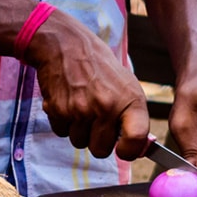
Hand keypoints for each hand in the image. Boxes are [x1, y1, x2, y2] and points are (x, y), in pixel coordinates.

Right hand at [26, 10, 151, 161]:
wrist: (65, 45)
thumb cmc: (100, 67)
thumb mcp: (127, 86)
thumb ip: (133, 116)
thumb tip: (138, 148)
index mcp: (129, 100)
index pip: (136, 139)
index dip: (129, 151)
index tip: (123, 149)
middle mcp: (106, 107)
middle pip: (101, 151)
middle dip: (97, 142)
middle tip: (96, 122)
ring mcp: (81, 110)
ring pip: (79, 143)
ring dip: (79, 131)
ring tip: (81, 107)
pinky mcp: (58, 110)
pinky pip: (62, 133)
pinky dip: (64, 123)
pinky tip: (68, 103)